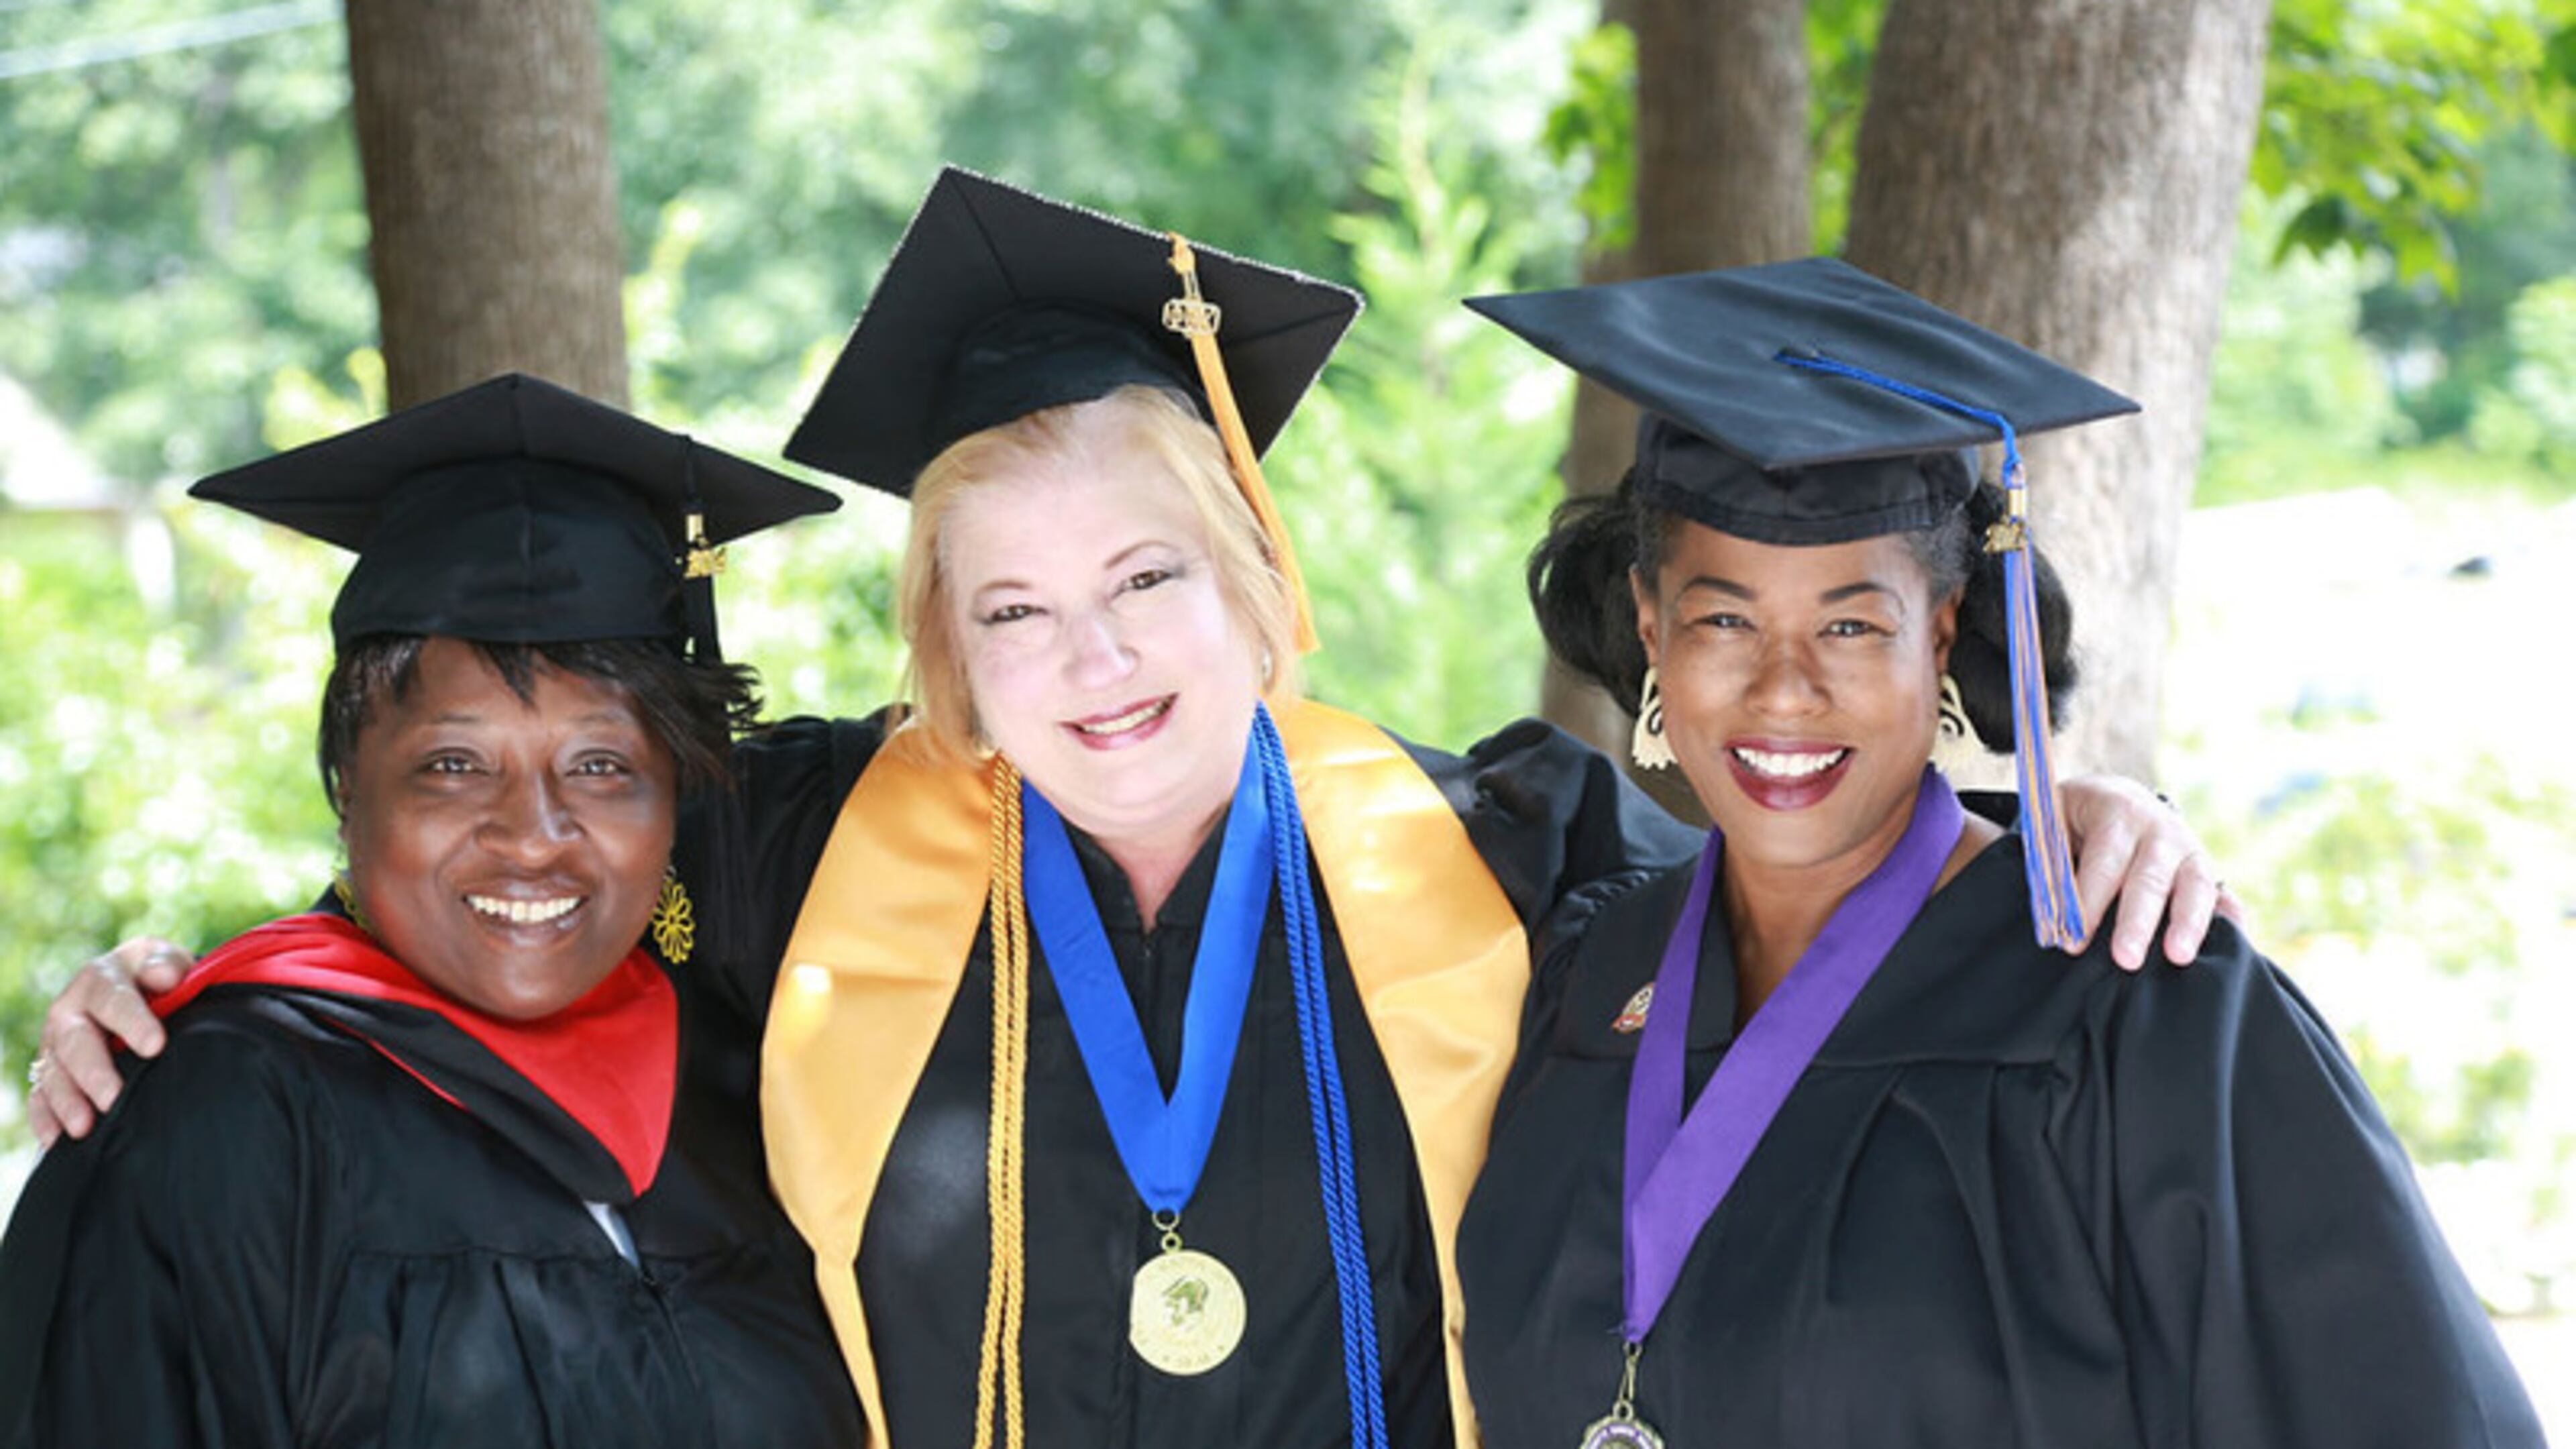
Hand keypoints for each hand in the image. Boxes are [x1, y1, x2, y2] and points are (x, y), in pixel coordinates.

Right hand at [27, 938, 194, 1148]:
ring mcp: (55, 1042)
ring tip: (84, 1127)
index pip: (113, 998)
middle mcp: (71, 1010)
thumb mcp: (166, 962)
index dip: (132, 1021)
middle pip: (75, 1041)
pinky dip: (46, 1118)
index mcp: (101, 978)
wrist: (138, 987)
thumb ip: (167, 965)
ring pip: (54, 1072)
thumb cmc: (159, 977)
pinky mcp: (49, 1070)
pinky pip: (40, 1096)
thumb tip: (166, 976)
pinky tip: (56, 1140)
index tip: (155, 1045)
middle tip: (112, 1098)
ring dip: (67, 1101)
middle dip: (93, 1072)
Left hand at [2057, 776, 2245, 971]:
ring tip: (2180, 957)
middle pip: (2149, 877)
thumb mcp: (2052, 821)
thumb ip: (2042, 854)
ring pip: (2195, 885)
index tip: (2071, 940)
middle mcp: (2160, 830)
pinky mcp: (2207, 870)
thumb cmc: (2075, 820)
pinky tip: (2235, 943)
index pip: (2104, 860)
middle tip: (2125, 959)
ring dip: (2188, 923)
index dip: (2088, 901)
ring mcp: (2190, 850)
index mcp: (2118, 811)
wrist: (2115, 799)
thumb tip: (2023, 884)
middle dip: (2137, 921)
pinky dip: (2230, 917)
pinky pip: (2224, 894)